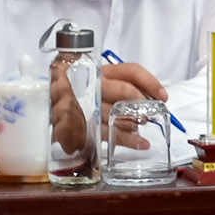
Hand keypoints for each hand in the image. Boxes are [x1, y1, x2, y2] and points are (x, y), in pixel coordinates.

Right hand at [49, 61, 167, 152]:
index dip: (150, 83)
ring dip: (134, 123)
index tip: (163, 96)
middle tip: (150, 114)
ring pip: (116, 113)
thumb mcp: (105, 82)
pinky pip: (106, 133)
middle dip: (142, 104)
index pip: (130, 71)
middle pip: (125, 91)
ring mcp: (83, 104)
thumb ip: (128, 85)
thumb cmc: (85, 93)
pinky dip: (127, 140)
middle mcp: (91, 84)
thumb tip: (156, 98)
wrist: (51, 104)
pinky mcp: (78, 124)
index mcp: (100, 71)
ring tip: (139, 127)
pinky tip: (141, 143)